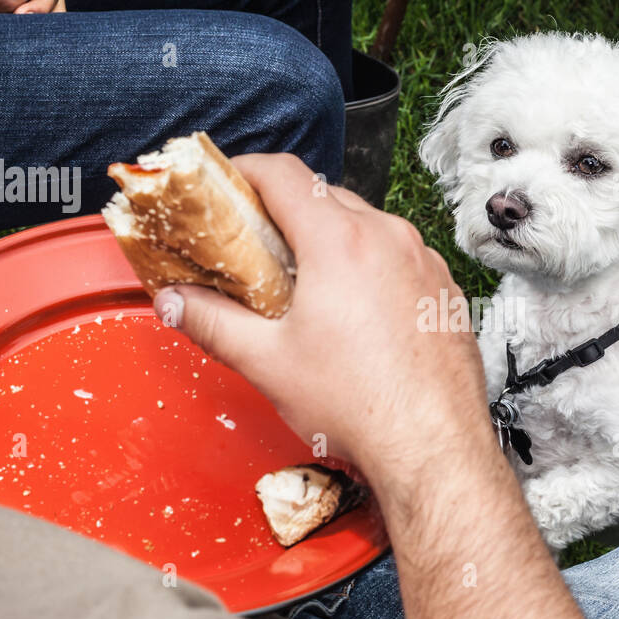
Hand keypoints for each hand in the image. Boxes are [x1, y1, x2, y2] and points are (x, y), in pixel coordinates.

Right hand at [154, 154, 493, 492]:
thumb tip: (176, 303)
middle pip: (324, 197)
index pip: (283, 173)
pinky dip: (368, 269)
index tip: (224, 186)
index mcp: (341, 242)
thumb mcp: (267, 362)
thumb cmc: (364, 408)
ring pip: (365, 228)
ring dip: (328, 242)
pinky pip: (398, 259)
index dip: (244, 170)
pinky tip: (352, 312)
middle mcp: (389, 239)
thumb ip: (211, 322)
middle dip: (283, 213)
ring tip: (302, 285)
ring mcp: (424, 262)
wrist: (434, 448)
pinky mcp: (443, 289)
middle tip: (253, 245)